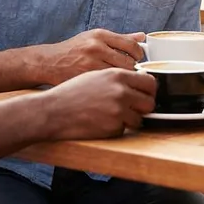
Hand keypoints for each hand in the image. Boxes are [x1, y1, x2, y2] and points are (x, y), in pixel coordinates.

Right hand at [39, 29, 144, 84]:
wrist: (49, 62)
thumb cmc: (74, 50)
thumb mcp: (95, 38)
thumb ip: (120, 38)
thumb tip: (142, 37)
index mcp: (101, 35)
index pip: (131, 45)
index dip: (139, 55)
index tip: (138, 60)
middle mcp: (96, 48)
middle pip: (128, 63)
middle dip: (133, 71)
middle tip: (132, 74)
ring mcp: (90, 65)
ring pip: (119, 78)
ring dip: (124, 83)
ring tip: (122, 83)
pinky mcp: (86, 80)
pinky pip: (107, 87)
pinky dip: (112, 90)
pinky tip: (110, 90)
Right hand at [43, 68, 157, 139]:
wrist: (54, 110)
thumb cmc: (73, 91)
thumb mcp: (97, 74)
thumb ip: (119, 77)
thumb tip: (139, 79)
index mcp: (118, 75)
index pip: (150, 82)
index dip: (149, 89)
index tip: (145, 93)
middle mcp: (121, 92)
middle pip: (150, 102)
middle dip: (144, 107)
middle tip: (134, 108)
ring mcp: (118, 111)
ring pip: (140, 119)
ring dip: (131, 120)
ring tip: (115, 116)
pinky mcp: (112, 128)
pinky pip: (124, 130)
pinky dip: (116, 128)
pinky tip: (102, 122)